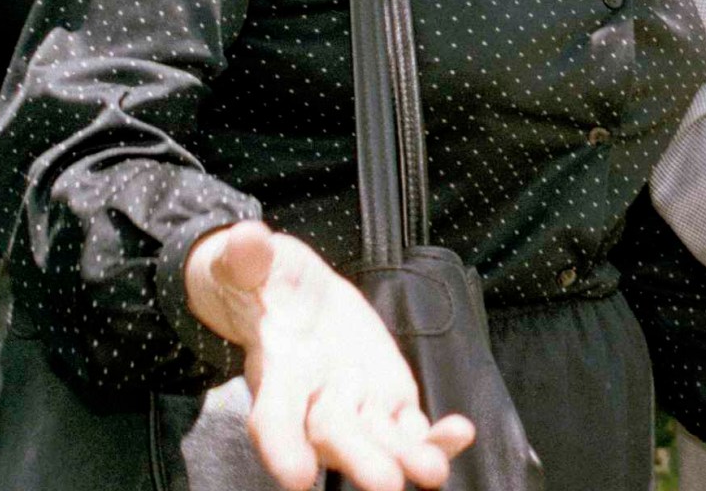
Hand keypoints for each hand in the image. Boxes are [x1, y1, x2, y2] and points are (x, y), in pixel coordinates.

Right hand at [184, 221, 474, 490]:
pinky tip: (460, 434)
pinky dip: (434, 437)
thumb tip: (246, 239)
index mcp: (275, 374)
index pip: (273, 417)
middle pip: (335, 437)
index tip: (295, 476)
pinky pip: (410, 427)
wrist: (285, 296)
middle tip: (385, 483)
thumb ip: (247, 258)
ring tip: (433, 471)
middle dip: (360, 459)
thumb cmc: (261, 283)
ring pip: (379, 441)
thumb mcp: (248, 264)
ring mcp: (355, 405)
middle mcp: (313, 402)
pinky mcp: (386, 399)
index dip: (282, 446)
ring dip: (407, 457)